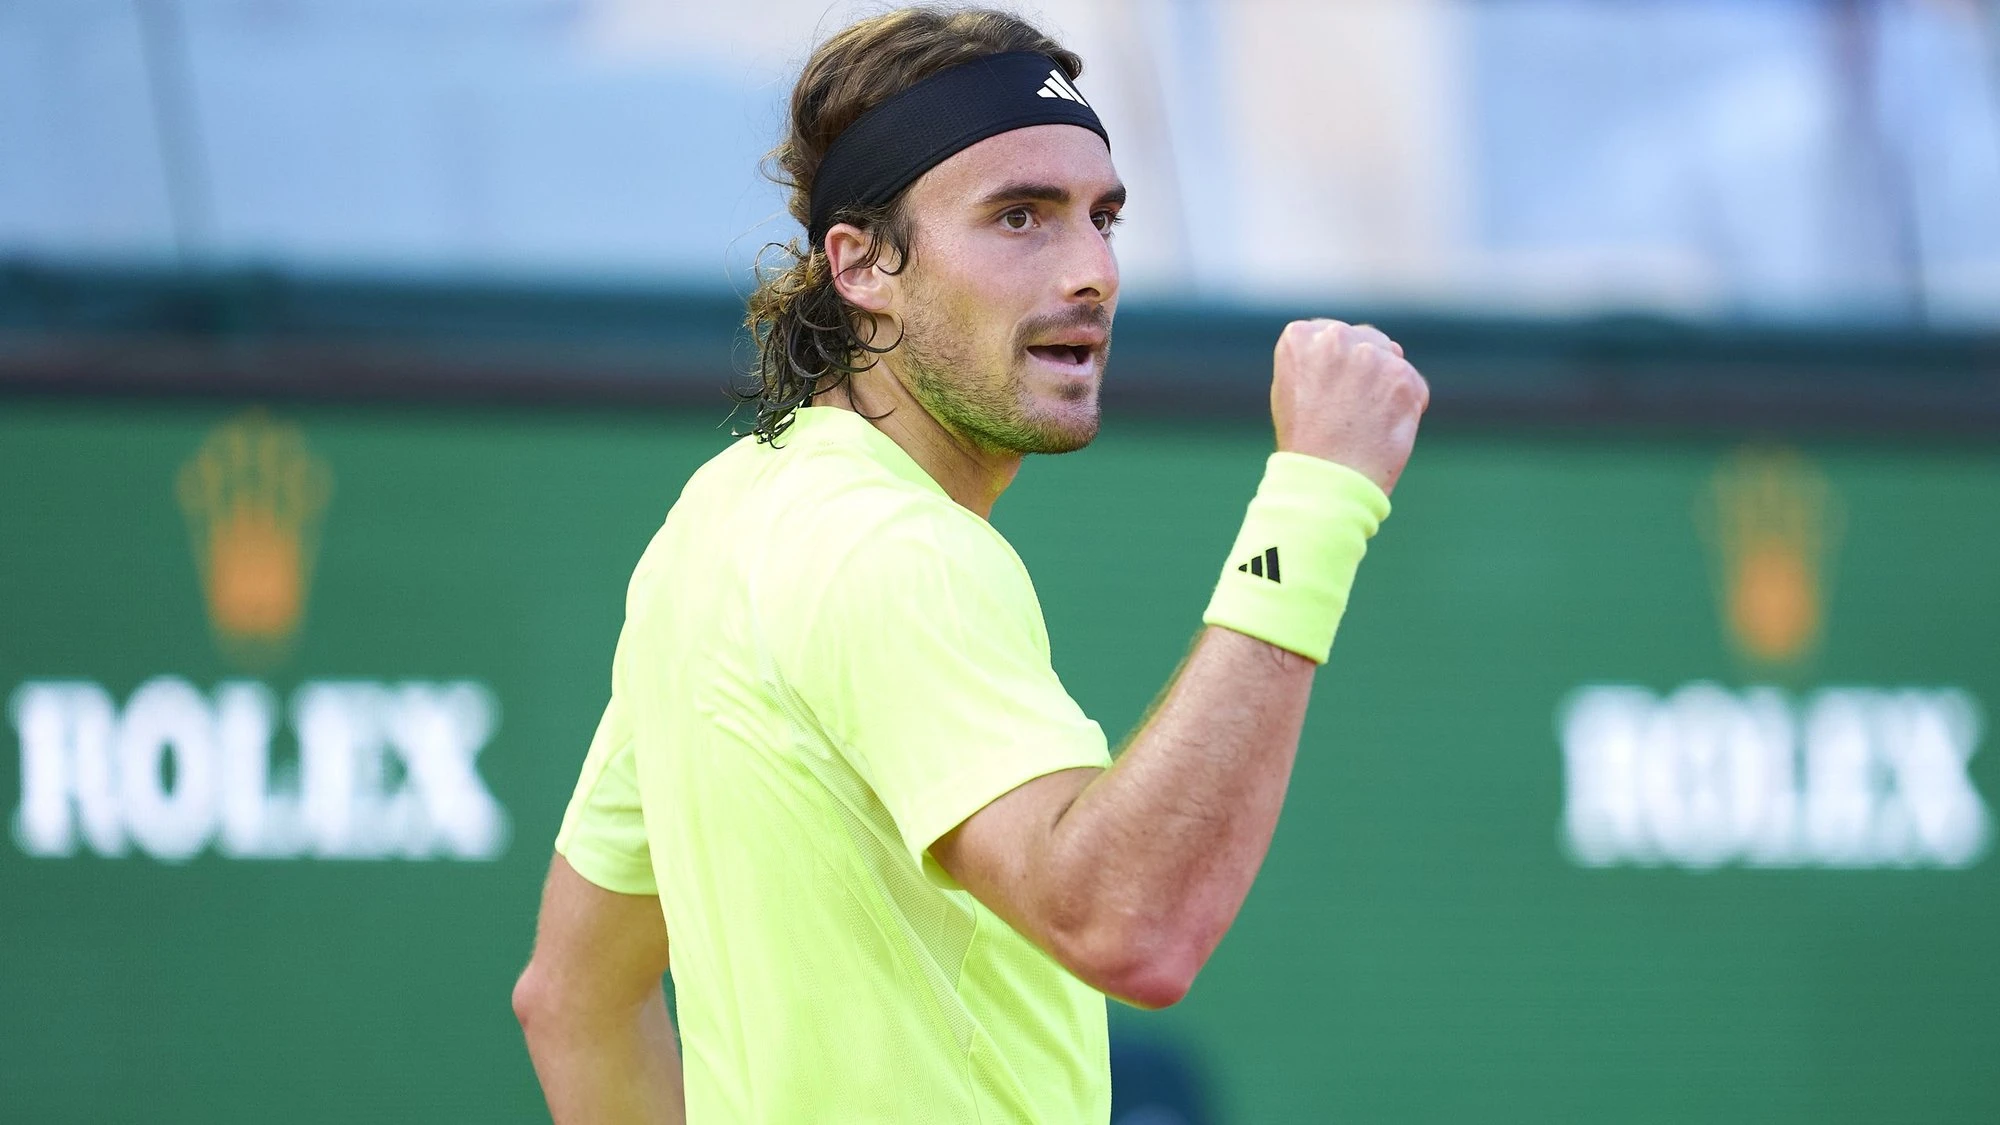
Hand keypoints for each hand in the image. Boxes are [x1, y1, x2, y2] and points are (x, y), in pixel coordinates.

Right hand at [1269, 319, 1428, 494]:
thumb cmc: (1306, 443)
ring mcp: (1371, 356)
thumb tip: (1359, 349)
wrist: (1327, 480)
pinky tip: (1386, 428)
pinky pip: (1414, 384)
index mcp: (1300, 337)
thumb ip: (1317, 359)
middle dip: (1366, 369)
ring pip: (1391, 359)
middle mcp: (1335, 338)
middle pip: (1365, 340)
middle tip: (1352, 410)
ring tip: (1367, 421)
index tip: (1330, 393)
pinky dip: (1408, 405)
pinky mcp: (1402, 377)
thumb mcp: (1292, 389)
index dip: (1336, 365)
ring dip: (1387, 385)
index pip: (1330, 334)